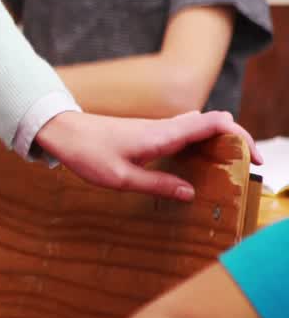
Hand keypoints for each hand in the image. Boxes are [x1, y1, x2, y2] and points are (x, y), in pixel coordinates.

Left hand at [35, 109, 262, 201]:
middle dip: (236, 142)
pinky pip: (184, 134)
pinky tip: (200, 160)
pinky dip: (201, 143)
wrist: (62, 131)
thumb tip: (190, 192)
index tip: (254, 157)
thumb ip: (157, 184)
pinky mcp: (149, 132)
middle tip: (249, 167)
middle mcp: (164, 127)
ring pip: (199, 128)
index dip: (239, 136)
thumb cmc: (87, 153)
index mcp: (162, 134)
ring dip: (219, 143)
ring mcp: (157, 128)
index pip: (212, 124)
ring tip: (230, 168)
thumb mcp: (120, 178)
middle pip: (212, 125)